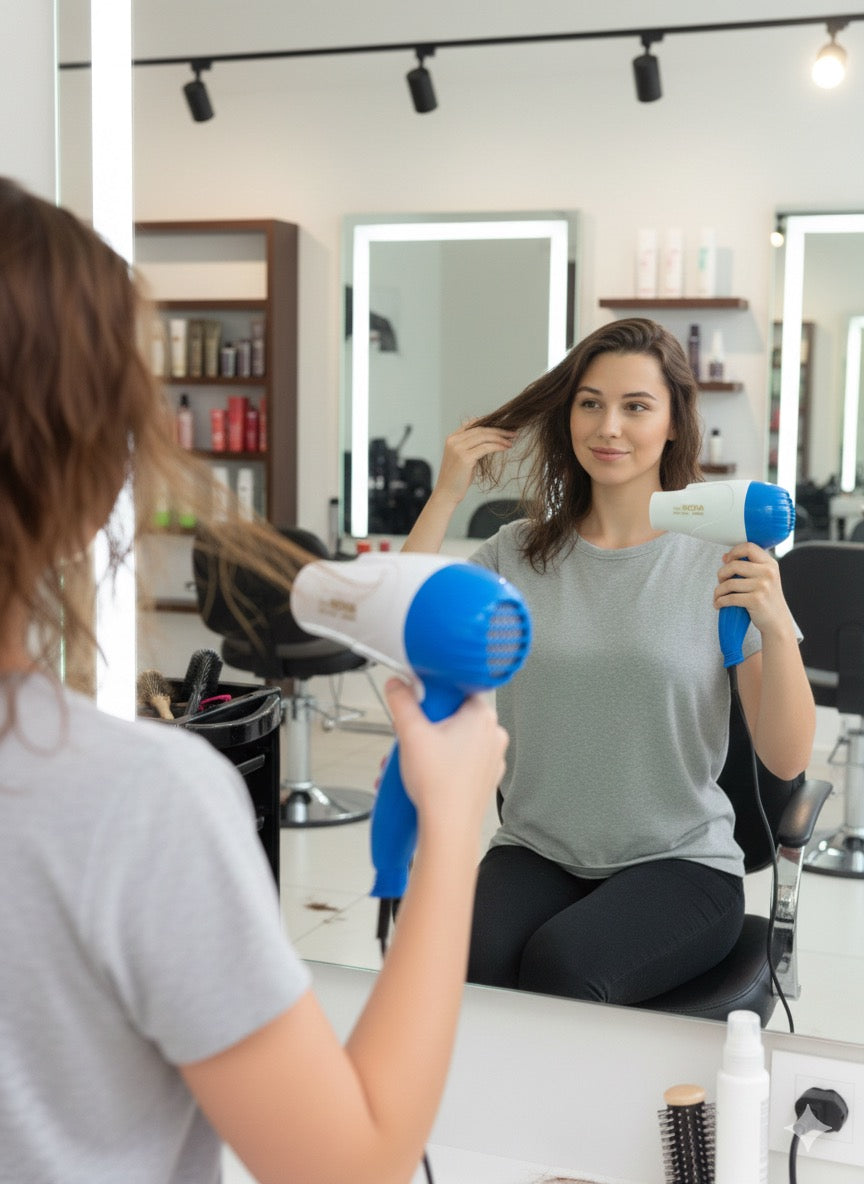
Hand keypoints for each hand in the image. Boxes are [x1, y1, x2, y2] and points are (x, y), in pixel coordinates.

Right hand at [384, 677, 507, 835]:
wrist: (449, 828)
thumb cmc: (438, 784)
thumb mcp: (411, 733)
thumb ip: (402, 702)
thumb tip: (397, 686)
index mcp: (482, 716)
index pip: (457, 690)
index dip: (433, 698)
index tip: (418, 708)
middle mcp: (493, 735)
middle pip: (453, 717)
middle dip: (425, 728)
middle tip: (411, 739)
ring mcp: (491, 758)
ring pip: (455, 741)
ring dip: (430, 748)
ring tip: (411, 762)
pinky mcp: (484, 778)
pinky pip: (461, 761)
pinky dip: (442, 764)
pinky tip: (424, 775)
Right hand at [433, 418, 516, 506]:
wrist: (447, 493)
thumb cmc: (457, 478)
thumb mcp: (462, 457)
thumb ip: (471, 446)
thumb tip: (488, 439)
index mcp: (452, 438)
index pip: (472, 423)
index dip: (489, 422)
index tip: (503, 426)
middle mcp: (454, 440)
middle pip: (480, 429)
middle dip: (498, 430)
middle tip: (512, 433)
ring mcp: (458, 448)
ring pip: (484, 436)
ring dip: (500, 438)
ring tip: (511, 441)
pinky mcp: (465, 458)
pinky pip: (485, 447)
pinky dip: (497, 446)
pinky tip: (505, 448)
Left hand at [714, 542, 795, 639]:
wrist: (777, 621)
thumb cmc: (768, 599)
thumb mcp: (765, 578)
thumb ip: (748, 566)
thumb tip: (725, 557)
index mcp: (770, 564)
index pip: (749, 547)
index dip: (733, 552)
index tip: (727, 560)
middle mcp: (768, 573)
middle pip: (734, 565)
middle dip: (722, 574)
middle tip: (721, 582)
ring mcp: (763, 586)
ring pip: (729, 583)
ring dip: (718, 591)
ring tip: (718, 596)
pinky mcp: (756, 600)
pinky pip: (730, 598)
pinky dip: (720, 601)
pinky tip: (719, 604)